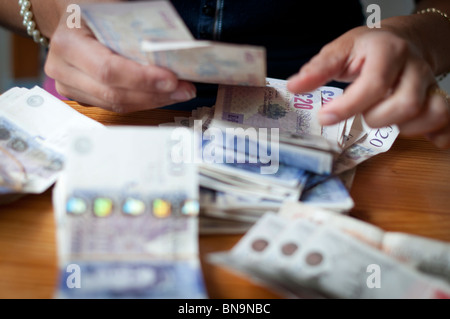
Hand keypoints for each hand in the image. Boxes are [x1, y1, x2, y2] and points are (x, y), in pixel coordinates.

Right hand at [44, 19, 195, 112]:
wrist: (73, 18)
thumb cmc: (91, 9)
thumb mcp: (110, 9)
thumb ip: (137, 28)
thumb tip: (175, 46)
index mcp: (68, 43)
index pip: (108, 71)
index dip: (142, 79)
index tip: (171, 80)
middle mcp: (63, 69)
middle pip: (114, 94)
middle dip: (154, 94)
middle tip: (183, 89)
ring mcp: (70, 87)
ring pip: (117, 105)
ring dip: (153, 101)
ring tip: (179, 93)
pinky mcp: (84, 97)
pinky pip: (116, 106)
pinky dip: (143, 101)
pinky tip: (162, 95)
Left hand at [287, 26, 449, 148]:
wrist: (400, 40)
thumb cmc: (366, 48)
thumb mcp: (340, 50)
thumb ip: (318, 69)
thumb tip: (294, 87)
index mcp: (387, 51)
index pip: (373, 85)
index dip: (348, 107)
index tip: (325, 117)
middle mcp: (414, 67)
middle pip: (406, 103)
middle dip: (376, 119)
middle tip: (361, 116)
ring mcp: (430, 83)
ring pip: (431, 112)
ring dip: (404, 128)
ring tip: (383, 120)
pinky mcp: (437, 97)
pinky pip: (447, 120)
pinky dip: (437, 134)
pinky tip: (424, 139)